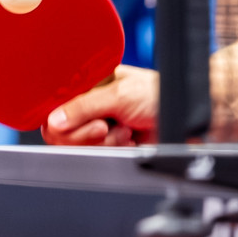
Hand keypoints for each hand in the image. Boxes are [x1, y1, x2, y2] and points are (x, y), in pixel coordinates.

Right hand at [43, 65, 158, 146]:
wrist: (183, 117)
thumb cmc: (159, 94)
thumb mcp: (119, 95)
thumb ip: (85, 107)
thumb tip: (54, 120)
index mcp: (90, 83)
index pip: (56, 106)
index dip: (62, 121)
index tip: (79, 123)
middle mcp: (92, 103)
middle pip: (64, 131)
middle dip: (86, 134)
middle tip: (106, 126)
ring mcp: (101, 123)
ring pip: (81, 145)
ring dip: (105, 141)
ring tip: (125, 129)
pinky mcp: (111, 140)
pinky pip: (98, 153)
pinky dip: (114, 148)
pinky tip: (129, 138)